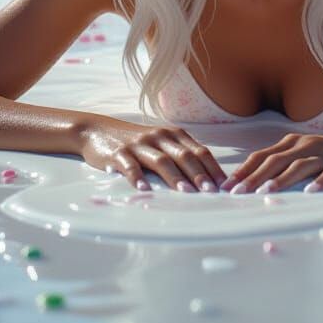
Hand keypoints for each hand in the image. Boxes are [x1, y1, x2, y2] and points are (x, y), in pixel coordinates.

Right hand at [78, 118, 227, 192]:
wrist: (98, 130)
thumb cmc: (136, 141)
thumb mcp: (160, 143)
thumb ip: (179, 155)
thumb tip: (205, 178)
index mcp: (173, 135)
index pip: (199, 151)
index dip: (213, 167)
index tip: (225, 185)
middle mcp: (159, 137)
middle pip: (184, 155)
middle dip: (199, 174)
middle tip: (211, 192)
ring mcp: (140, 144)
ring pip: (162, 161)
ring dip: (176, 178)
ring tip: (186, 193)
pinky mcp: (120, 153)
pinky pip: (131, 166)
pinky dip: (138, 177)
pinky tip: (144, 190)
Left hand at [221, 128, 322, 193]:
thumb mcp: (310, 155)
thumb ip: (287, 165)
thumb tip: (258, 183)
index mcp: (295, 143)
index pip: (263, 155)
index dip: (244, 169)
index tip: (225, 186)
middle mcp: (308, 145)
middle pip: (276, 160)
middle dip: (254, 177)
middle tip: (237, 193)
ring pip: (301, 164)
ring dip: (282, 179)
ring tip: (266, 193)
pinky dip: (322, 180)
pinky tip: (312, 191)